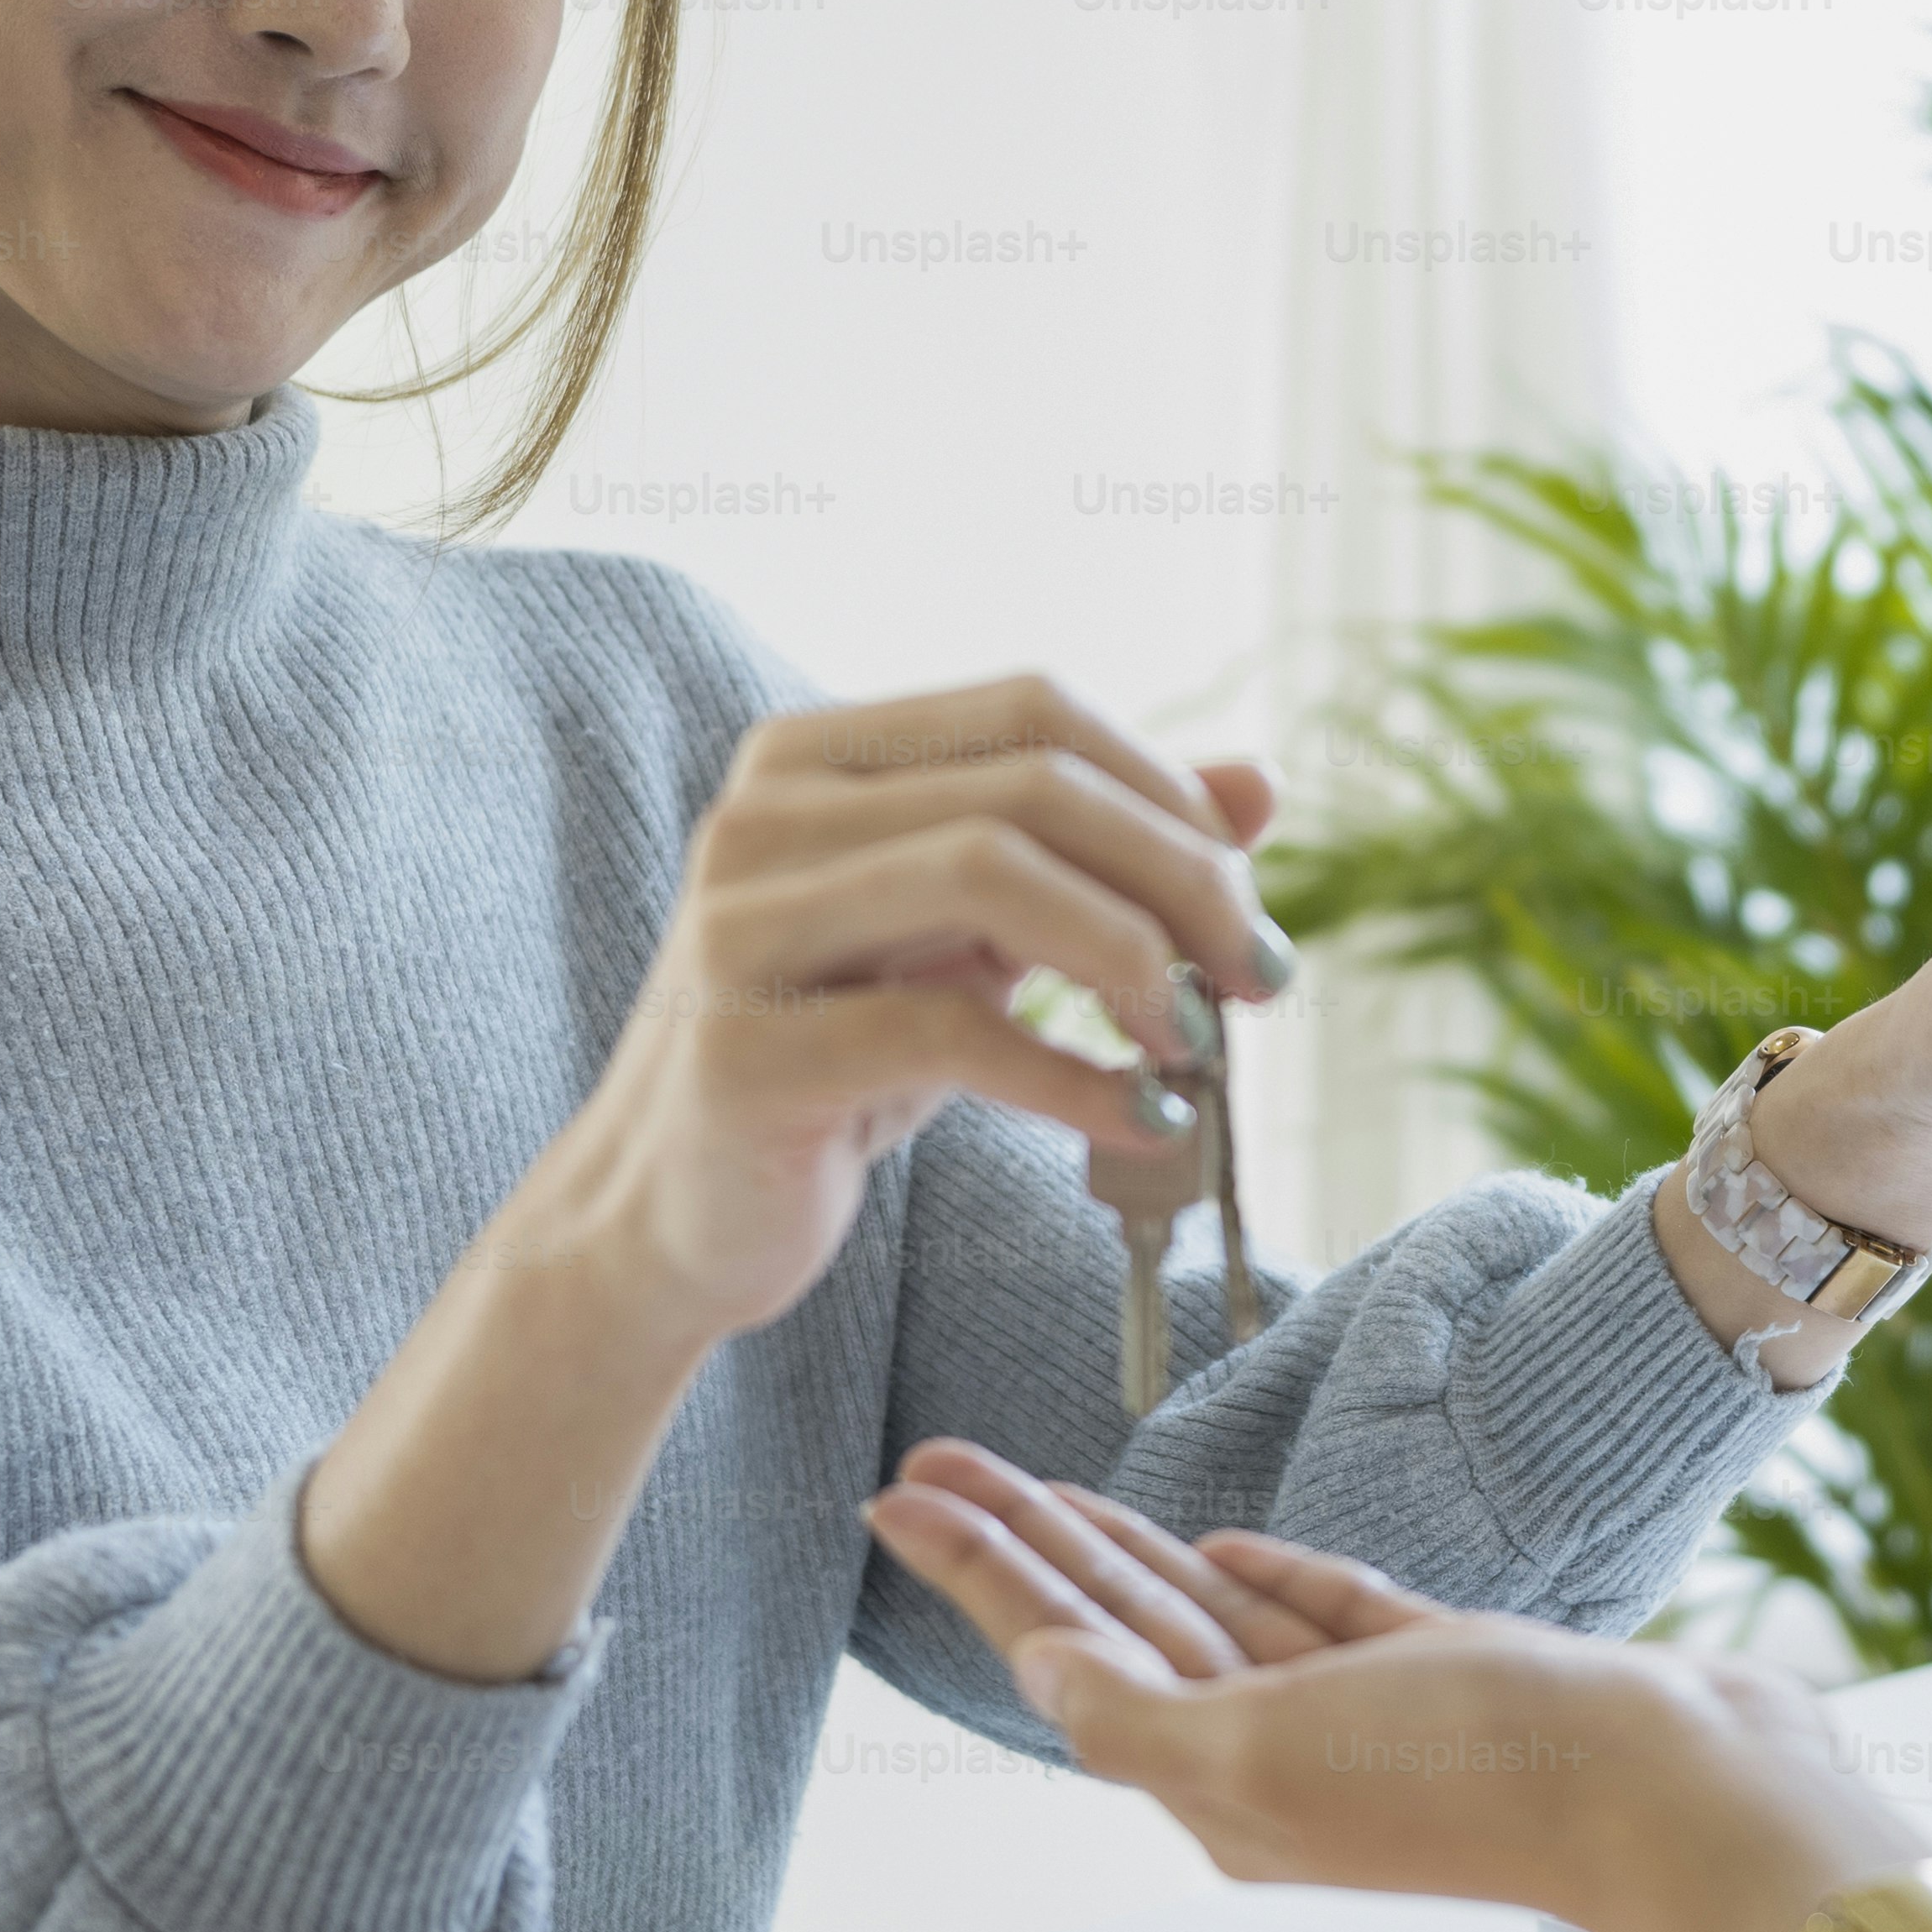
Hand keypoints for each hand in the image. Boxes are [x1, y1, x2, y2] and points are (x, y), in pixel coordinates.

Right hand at [532, 675, 1298, 1343]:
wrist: (671, 1219)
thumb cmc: (839, 1063)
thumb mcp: (975, 942)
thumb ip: (1098, 854)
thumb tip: (1258, 785)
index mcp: (815, 758)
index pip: (1036, 712)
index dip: (1167, 793)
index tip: (1246, 899)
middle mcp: (762, 817)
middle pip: (1032, 788)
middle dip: (1181, 878)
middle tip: (1260, 978)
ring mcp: (738, 928)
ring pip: (991, 873)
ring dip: (1134, 957)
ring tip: (1196, 1042)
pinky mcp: (742, 1053)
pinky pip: (948, 1032)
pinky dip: (1077, 1074)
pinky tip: (1143, 1118)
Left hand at [860, 1442, 1918, 1931]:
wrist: (1680, 1796)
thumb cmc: (1488, 1780)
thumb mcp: (1272, 1756)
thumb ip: (1138, 1716)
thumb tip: (1037, 1670)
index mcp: (1224, 1781)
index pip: (1067, 1651)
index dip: (981, 1569)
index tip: (900, 1497)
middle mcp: (1280, 1749)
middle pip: (1117, 1623)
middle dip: (1020, 1542)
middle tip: (934, 1463)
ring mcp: (1365, 1712)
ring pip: (1203, 1611)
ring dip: (1115, 1548)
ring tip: (1031, 1485)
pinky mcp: (1445, 1670)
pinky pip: (1320, 1614)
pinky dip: (1259, 1574)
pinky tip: (1210, 1544)